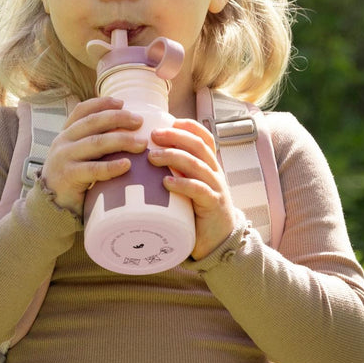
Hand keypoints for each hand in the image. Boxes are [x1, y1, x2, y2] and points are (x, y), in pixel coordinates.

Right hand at [40, 97, 143, 214]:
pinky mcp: (68, 176)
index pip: (82, 111)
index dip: (102, 103)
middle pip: (93, 122)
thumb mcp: (79, 155)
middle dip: (119, 118)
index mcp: (66, 133)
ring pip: (96, 143)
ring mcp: (64, 158)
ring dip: (122, 140)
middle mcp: (63, 141)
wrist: (50, 205)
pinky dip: (111, 167)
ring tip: (141, 144)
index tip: (122, 102)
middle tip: (140, 122)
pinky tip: (127, 165)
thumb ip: (93, 143)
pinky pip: (93, 169)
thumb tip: (128, 132)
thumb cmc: (72, 179)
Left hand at [148, 119, 240, 259]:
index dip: (190, 127)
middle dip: (176, 137)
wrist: (218, 242)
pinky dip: (183, 184)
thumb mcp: (189, 188)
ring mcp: (216, 188)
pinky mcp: (213, 206)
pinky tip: (167, 182)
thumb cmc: (198, 213)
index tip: (170, 120)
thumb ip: (176, 174)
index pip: (205, 138)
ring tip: (152, 157)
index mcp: (209, 166)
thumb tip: (144, 161)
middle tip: (153, 135)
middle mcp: (215, 173)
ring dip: (174, 157)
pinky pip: (200, 190)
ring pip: (197, 165)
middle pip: (199, 147)